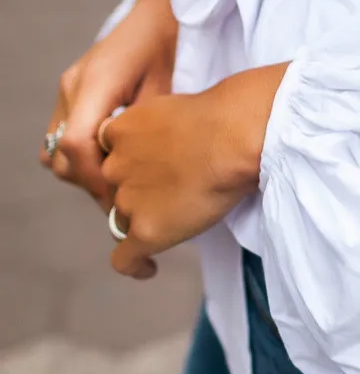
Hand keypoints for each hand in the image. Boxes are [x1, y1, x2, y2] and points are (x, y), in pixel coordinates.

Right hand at [41, 0, 177, 209]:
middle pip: (60, 154)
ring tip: (119, 182)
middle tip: (124, 201)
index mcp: (95, 81)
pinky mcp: (70, 92)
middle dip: (90, 181)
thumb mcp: (166, 89)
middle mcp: (72, 85)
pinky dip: (80, 154)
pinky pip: (61, 135)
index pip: (76, 143)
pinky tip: (112, 159)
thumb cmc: (171, 46)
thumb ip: (144, 130)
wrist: (161, 12)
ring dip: (82, 170)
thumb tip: (139, 175)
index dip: (95, 177)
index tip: (121, 200)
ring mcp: (67, 88)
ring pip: (54, 150)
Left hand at [102, 63, 286, 278]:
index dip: (131, 160)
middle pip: (115, 185)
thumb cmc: (220, 114)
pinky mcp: (145, 231)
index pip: (112, 151)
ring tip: (174, 219)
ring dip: (143, 218)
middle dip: (136, 188)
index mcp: (121, 130)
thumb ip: (159, 125)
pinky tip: (148, 268)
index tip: (146, 166)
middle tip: (170, 188)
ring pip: (123, 218)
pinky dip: (135, 265)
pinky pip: (124, 259)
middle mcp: (115, 166)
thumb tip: (174, 140)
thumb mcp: (173, 105)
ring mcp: (128, 200)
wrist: (233, 137)